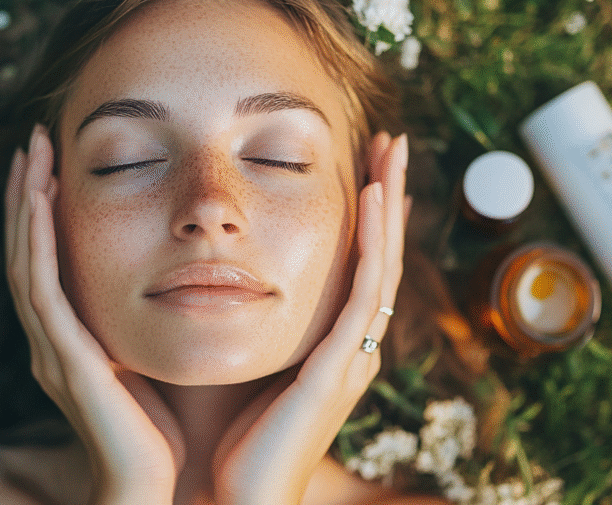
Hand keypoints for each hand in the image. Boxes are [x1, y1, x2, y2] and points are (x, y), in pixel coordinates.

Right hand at [4, 125, 183, 504]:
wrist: (152, 485)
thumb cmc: (159, 430)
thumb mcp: (145, 360)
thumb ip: (137, 325)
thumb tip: (163, 285)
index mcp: (68, 339)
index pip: (46, 262)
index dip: (43, 213)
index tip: (52, 164)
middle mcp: (49, 340)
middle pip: (27, 252)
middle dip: (28, 194)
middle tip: (34, 141)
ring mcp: (50, 349)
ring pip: (27, 261)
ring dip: (28, 204)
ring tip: (34, 153)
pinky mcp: (65, 359)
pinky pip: (43, 289)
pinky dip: (39, 241)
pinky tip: (43, 201)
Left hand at [210, 132, 410, 504]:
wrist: (233, 497)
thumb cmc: (230, 439)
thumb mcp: (245, 363)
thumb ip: (248, 323)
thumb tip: (218, 277)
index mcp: (332, 346)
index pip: (358, 267)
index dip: (369, 217)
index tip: (368, 168)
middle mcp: (354, 346)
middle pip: (379, 256)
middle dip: (388, 196)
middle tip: (393, 143)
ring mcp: (354, 355)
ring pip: (383, 263)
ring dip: (390, 202)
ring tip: (394, 150)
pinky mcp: (342, 365)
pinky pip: (366, 291)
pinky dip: (375, 240)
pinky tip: (377, 197)